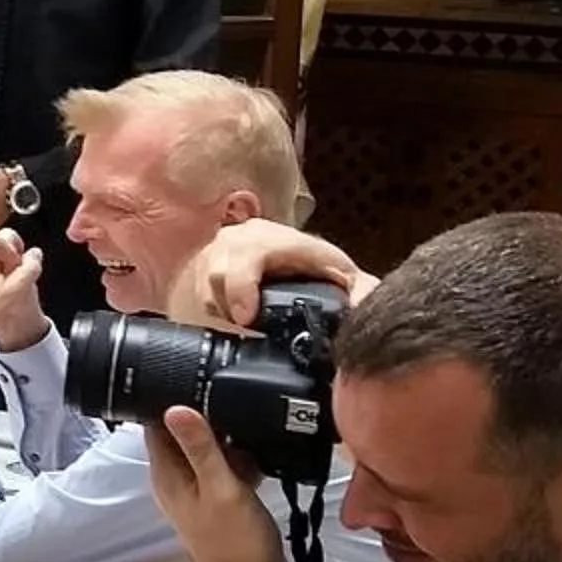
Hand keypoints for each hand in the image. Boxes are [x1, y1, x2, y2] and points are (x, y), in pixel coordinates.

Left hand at [145, 407, 287, 561]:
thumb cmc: (236, 545)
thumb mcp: (221, 488)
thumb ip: (200, 447)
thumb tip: (174, 407)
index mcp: (167, 476)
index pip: (157, 425)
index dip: (172, 400)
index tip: (195, 380)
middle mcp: (177, 481)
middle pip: (184, 434)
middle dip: (207, 416)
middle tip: (233, 402)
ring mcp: (199, 492)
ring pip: (208, 451)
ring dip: (226, 439)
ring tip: (251, 429)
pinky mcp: (221, 501)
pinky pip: (226, 469)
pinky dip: (240, 460)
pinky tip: (261, 455)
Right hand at [166, 221, 376, 331]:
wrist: (293, 255)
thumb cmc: (317, 267)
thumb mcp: (345, 276)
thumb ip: (362, 292)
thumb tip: (364, 308)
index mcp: (273, 237)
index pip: (247, 255)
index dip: (242, 287)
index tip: (247, 318)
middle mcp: (240, 236)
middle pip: (217, 272)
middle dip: (230, 306)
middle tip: (247, 326)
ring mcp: (218, 248)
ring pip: (204, 284)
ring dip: (223, 308)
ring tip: (248, 319)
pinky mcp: (204, 261)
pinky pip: (197, 289)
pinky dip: (215, 306)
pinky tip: (236, 311)